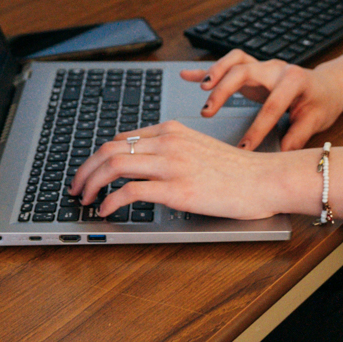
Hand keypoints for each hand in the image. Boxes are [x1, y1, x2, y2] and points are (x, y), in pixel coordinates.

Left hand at [67, 122, 289, 221]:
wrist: (266, 178)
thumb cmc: (238, 170)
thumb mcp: (200, 148)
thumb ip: (173, 151)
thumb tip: (146, 167)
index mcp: (171, 130)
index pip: (121, 138)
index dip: (97, 156)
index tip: (89, 172)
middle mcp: (167, 142)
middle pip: (109, 148)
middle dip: (85, 169)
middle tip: (76, 187)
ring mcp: (171, 164)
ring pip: (113, 165)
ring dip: (91, 184)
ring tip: (85, 200)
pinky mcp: (176, 189)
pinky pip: (130, 192)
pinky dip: (110, 201)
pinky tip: (105, 211)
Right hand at [181, 50, 342, 150]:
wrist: (327, 85)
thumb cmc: (322, 102)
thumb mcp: (316, 120)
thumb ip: (297, 136)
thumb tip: (282, 155)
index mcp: (294, 80)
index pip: (272, 104)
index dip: (258, 127)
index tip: (245, 147)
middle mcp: (276, 68)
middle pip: (245, 72)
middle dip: (225, 91)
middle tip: (208, 111)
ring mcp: (263, 66)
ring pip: (235, 61)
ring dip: (216, 72)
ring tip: (201, 88)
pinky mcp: (253, 69)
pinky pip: (228, 65)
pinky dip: (207, 70)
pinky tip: (188, 76)